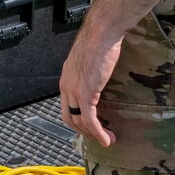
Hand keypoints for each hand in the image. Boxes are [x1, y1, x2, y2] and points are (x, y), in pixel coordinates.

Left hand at [58, 22, 122, 145]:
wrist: (102, 34)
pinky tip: (107, 139)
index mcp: (66, 78)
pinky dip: (98, 132)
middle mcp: (66, 86)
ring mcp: (74, 91)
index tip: (91, 126)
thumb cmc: (99, 41)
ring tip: (108, 139)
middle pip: (70, 117)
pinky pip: (90, 119)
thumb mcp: (90, 60)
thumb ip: (90, 71)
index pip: (66, 105)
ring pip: (80, 121)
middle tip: (99, 136)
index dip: (78, 119)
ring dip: (94, 134)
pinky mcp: (86, 94)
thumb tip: (99, 76)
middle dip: (84, 131)